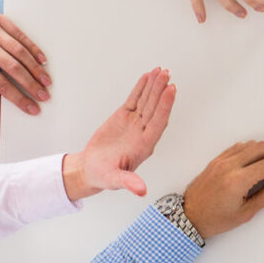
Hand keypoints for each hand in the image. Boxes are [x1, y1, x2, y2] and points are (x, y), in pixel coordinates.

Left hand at [0, 5, 50, 119]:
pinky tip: (42, 60)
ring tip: (46, 81)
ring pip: (19, 52)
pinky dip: (33, 48)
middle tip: (44, 95)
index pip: (0, 84)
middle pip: (13, 67)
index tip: (32, 108)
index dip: (18, 97)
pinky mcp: (1, 19)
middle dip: (31, 84)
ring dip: (35, 68)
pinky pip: (21, 35)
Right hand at [62, 67, 176, 201]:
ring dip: (154, 86)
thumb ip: (128, 183)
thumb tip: (141, 191)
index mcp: (144, 146)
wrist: (92, 169)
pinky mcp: (124, 117)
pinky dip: (141, 88)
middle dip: (161, 91)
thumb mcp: (114, 180)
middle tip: (166, 74)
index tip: (171, 91)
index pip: (158, 122)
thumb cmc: (104, 176)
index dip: (165, 107)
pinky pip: (134, 100)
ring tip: (161, 71)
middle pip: (154, 108)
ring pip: (146, 101)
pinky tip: (147, 77)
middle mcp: (143, 132)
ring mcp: (134, 124)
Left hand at [181, 140, 263, 238]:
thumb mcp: (246, 212)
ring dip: (263, 154)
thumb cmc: (214, 219)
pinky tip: (251, 167)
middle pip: (262, 149)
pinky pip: (238, 147)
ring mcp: (221, 161)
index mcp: (237, 181)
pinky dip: (250, 153)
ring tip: (262, 174)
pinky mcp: (216, 160)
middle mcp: (229, 166)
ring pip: (251, 145)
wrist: (188, 217)